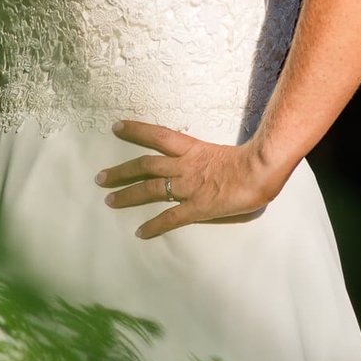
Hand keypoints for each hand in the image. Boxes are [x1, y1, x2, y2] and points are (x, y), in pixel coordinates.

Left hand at [94, 120, 290, 238]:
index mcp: (193, 149)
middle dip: (121, 171)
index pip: (158, 135)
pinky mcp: (196, 207)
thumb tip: (215, 165)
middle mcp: (185, 166)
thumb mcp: (227, 152)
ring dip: (128, 195)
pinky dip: (154, 226)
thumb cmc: (253, 158)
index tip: (116, 127)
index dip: (136, 130)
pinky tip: (140, 233)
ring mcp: (189, 187)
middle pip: (145, 165)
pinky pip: (170, 218)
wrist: (261, 170)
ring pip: (150, 189)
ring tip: (109, 201)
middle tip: (100, 177)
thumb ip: (214, 159)